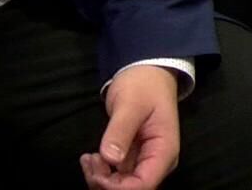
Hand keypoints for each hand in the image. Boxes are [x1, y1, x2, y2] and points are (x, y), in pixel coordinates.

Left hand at [81, 65, 180, 189]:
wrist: (147, 73)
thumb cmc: (143, 84)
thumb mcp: (130, 104)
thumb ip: (120, 131)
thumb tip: (110, 158)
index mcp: (164, 152)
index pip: (143, 185)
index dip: (118, 187)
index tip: (97, 170)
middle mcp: (157, 163)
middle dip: (106, 184)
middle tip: (89, 160)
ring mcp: (145, 162)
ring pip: (122, 187)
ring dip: (101, 179)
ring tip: (88, 158)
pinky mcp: (133, 160)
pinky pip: (117, 177)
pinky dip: (101, 173)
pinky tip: (90, 158)